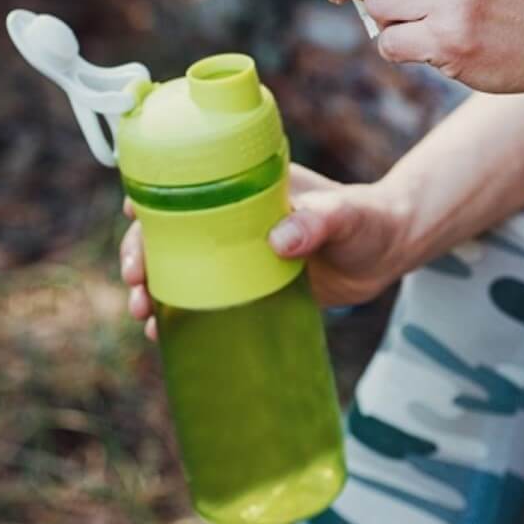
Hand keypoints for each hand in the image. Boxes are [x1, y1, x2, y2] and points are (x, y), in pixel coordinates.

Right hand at [119, 164, 416, 335]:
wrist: (389, 252)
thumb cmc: (367, 219)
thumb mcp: (344, 215)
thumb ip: (318, 221)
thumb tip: (280, 239)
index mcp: (245, 188)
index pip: (186, 186)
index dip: (152, 199)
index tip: (134, 216)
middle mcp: (232, 220)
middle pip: (169, 233)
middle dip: (141, 255)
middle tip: (136, 283)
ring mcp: (237, 256)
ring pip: (179, 270)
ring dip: (152, 290)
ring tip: (144, 317)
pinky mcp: (248, 288)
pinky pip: (204, 301)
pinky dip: (179, 316)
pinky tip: (163, 337)